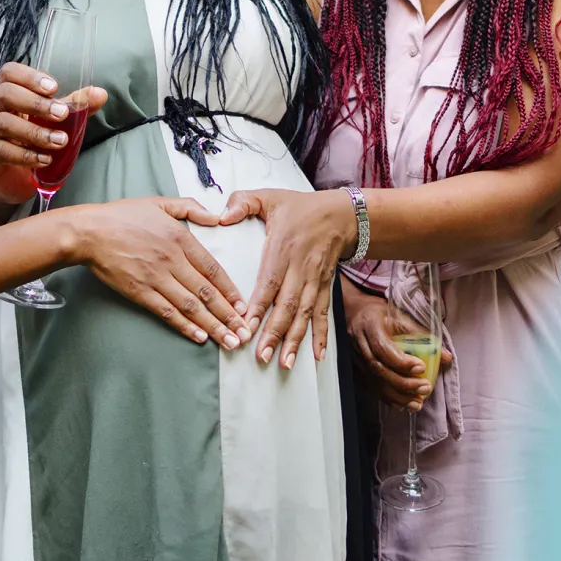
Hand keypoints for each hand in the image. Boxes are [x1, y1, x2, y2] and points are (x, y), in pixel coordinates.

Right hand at [0, 62, 108, 206]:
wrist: (9, 183)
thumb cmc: (28, 146)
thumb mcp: (51, 125)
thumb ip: (73, 108)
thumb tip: (100, 94)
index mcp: (4, 96)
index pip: (9, 73)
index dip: (30, 76)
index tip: (54, 88)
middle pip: (5, 93)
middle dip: (36, 102)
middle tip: (62, 114)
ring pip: (3, 123)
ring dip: (35, 132)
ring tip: (59, 141)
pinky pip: (1, 151)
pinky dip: (26, 155)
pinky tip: (45, 160)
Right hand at [62, 197, 248, 348]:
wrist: (90, 232)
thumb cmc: (123, 216)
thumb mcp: (160, 202)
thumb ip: (190, 207)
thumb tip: (217, 216)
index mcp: (180, 238)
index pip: (212, 268)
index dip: (230, 289)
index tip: (243, 306)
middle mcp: (171, 260)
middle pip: (206, 292)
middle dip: (228, 315)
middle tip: (244, 332)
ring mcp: (155, 278)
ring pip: (190, 306)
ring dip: (212, 325)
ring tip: (229, 341)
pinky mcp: (139, 292)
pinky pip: (166, 312)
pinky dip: (184, 325)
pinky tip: (199, 337)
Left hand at [217, 187, 349, 368]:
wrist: (340, 214)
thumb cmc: (299, 208)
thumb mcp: (269, 197)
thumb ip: (242, 202)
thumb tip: (220, 216)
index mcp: (283, 248)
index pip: (270, 281)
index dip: (260, 305)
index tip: (248, 325)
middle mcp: (301, 268)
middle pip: (288, 305)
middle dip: (275, 332)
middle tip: (262, 356)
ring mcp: (315, 281)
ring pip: (304, 315)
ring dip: (295, 340)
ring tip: (283, 363)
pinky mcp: (324, 288)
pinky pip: (323, 315)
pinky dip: (320, 337)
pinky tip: (316, 357)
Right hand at [343, 278, 448, 410]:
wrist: (355, 314)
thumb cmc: (380, 314)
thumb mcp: (400, 317)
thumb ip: (422, 335)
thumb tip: (446, 356)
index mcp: (370, 326)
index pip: (382, 348)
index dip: (401, 361)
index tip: (421, 368)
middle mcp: (360, 344)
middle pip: (378, 368)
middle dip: (403, 382)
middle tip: (425, 387)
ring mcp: (356, 359)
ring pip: (374, 381)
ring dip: (397, 395)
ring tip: (418, 403)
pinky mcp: (358, 369)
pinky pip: (372, 387)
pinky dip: (388, 398)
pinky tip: (403, 405)